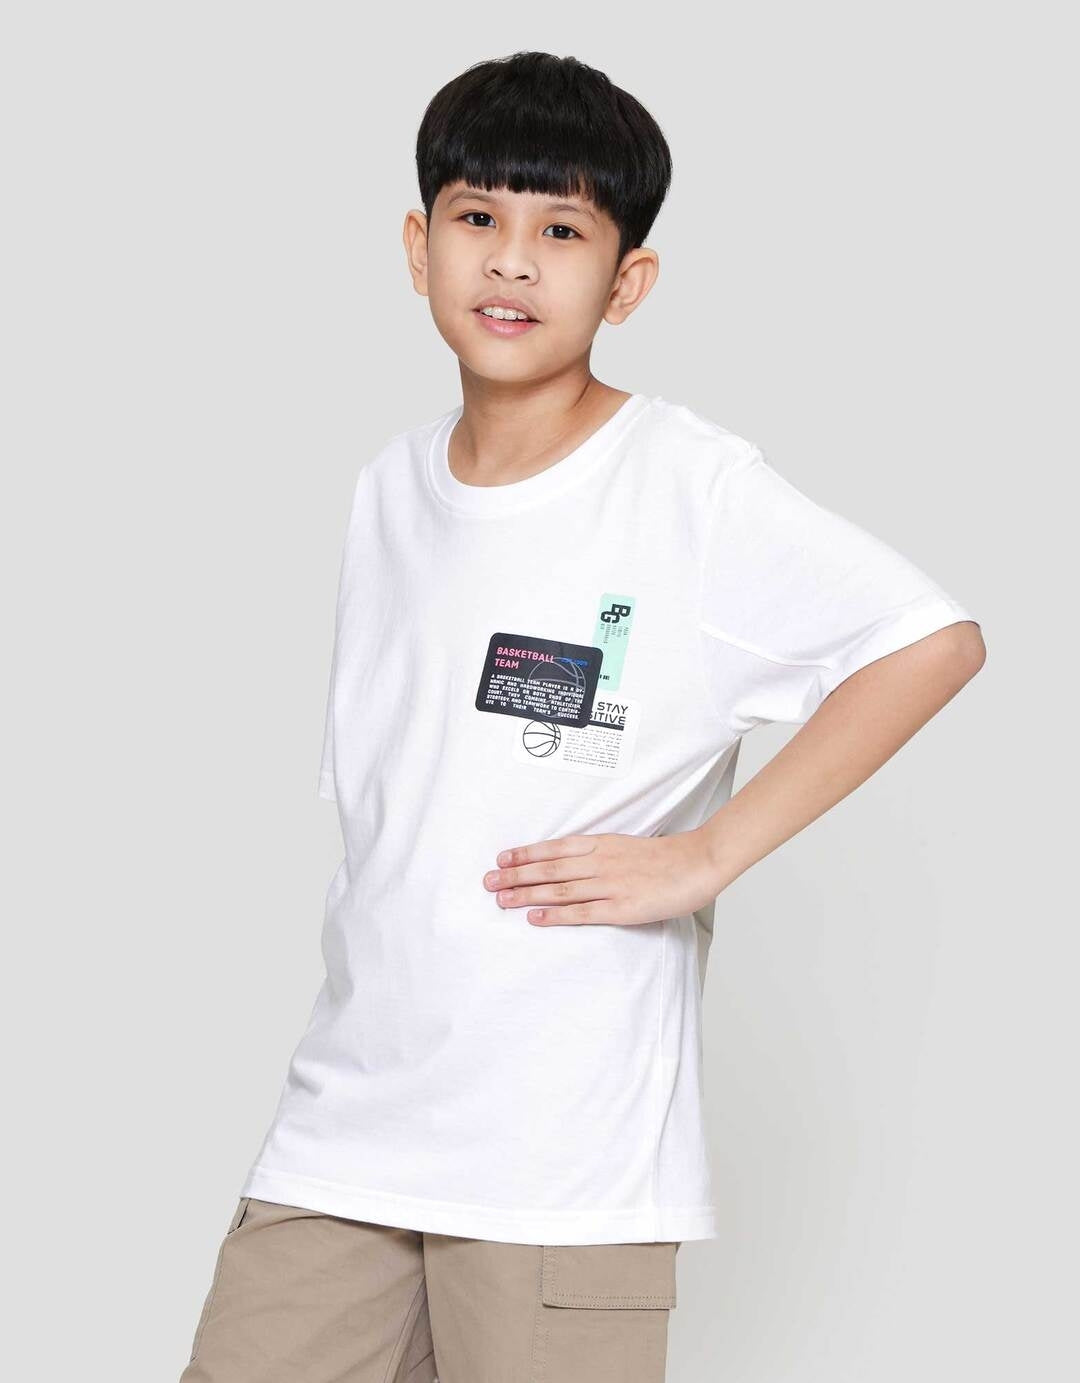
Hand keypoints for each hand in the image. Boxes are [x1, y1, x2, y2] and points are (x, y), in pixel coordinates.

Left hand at [482, 829, 720, 926]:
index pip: (553, 849)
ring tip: (501, 900)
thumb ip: (601, 853)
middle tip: (488, 881)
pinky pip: (581, 912)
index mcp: (601, 844)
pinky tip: (534, 918)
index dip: (525, 854)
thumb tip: (575, 861)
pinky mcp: (620, 907)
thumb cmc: (665, 856)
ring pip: (558, 890)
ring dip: (526, 895)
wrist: (697, 862)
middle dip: (515, 875)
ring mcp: (609, 885)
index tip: (501, 859)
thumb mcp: (626, 846)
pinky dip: (555, 915)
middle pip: (548, 869)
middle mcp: (599, 862)